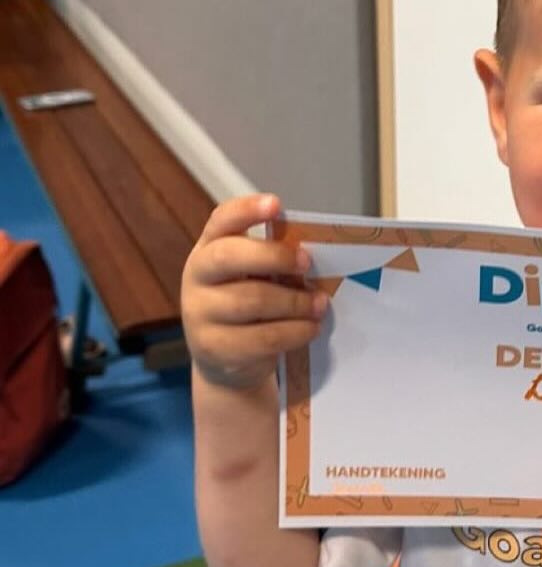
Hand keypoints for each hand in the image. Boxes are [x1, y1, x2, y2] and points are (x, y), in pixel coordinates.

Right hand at [181, 194, 326, 391]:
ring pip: (251, 300)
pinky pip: (262, 338)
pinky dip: (295, 332)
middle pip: (230, 256)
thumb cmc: (249, 308)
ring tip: (320, 304)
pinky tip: (311, 328)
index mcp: (210, 248)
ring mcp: (199, 313)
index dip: (247, 210)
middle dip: (274, 256)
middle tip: (306, 262)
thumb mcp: (255, 278)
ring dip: (295, 301)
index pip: (221, 221)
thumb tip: (311, 257)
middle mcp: (197, 276)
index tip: (276, 204)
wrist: (225, 362)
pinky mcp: (214, 348)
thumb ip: (272, 263)